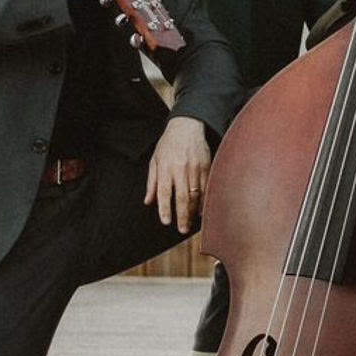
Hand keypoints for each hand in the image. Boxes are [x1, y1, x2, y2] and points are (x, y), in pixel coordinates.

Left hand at [145, 116, 211, 234]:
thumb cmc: (168, 145)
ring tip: (191, 223)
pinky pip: (207, 187)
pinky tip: (202, 210)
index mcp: (166, 167)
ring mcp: (195, 168)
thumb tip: (148, 202)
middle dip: (183, 215)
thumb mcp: (155, 161)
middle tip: (182, 229)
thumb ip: (152, 182)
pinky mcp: (207, 166)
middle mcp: (181, 169)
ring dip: (194, 211)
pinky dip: (205, 200)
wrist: (187, 126)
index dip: (165, 208)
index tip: (166, 222)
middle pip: (182, 197)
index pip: (164, 192)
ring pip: (196, 194)